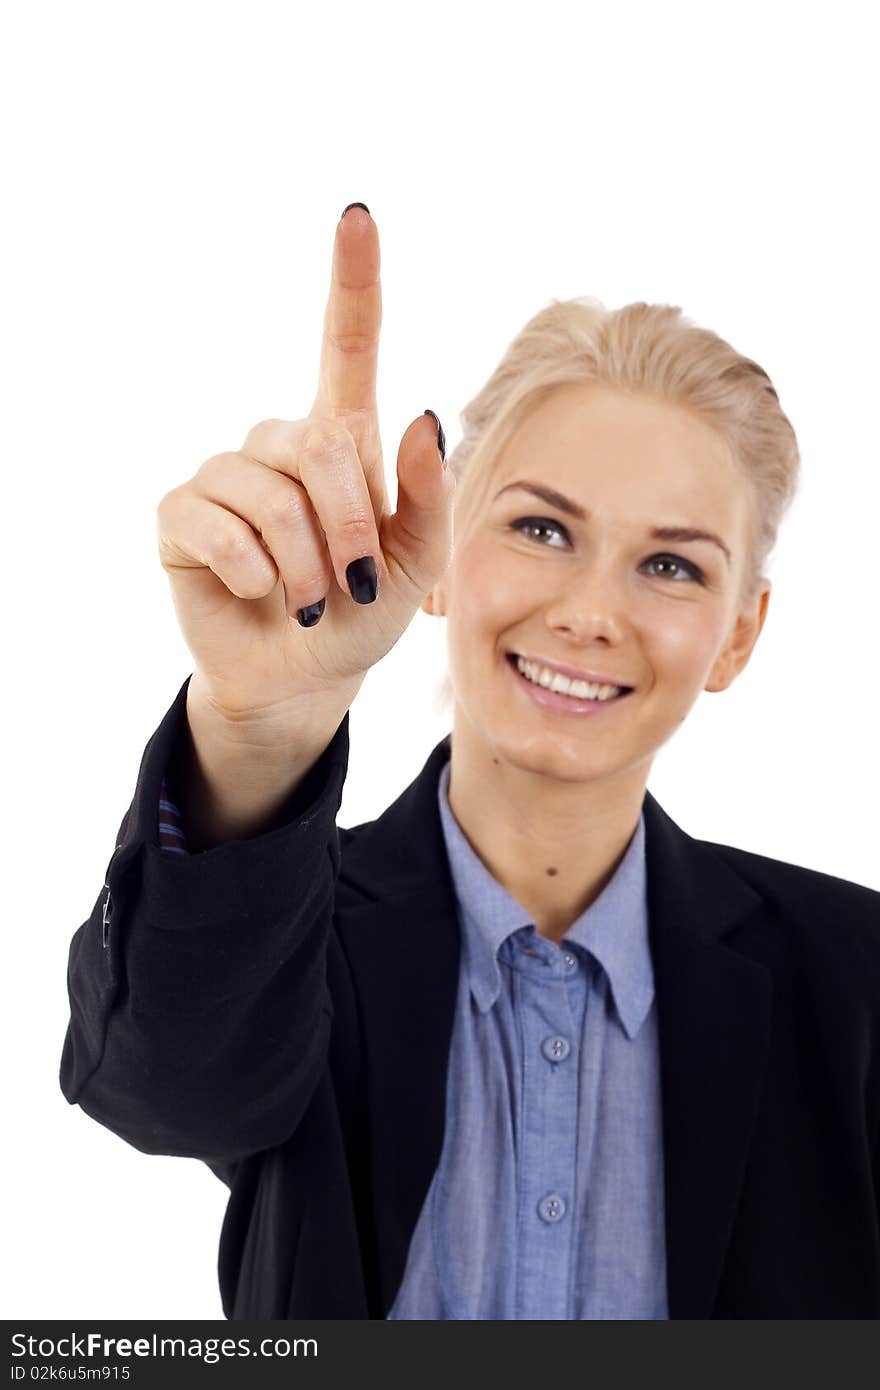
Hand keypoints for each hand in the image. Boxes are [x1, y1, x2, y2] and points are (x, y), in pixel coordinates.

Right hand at [156, 206, 453, 726]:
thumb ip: (427, 495)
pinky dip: (252, 572)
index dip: (353, 282)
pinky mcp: (182, 518)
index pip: (346, 347)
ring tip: (311, 602)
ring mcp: (226, 477)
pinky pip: (215, 525)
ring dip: (304, 563)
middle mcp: (280, 446)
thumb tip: (422, 409)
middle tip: (357, 585)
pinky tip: (258, 593)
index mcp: (342, 443)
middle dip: (351, 525)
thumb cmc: (362, 613)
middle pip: (319, 444)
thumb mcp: (417, 563)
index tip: (359, 215)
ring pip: (270, 493)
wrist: (305, 678)